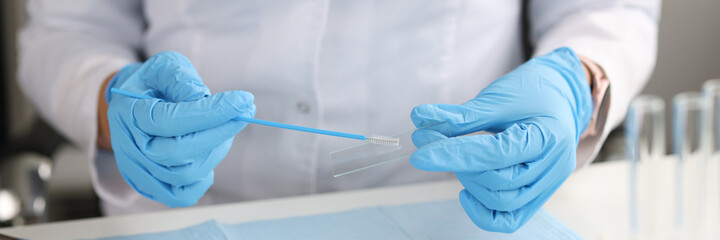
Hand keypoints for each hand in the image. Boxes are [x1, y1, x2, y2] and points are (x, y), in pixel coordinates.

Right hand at [106, 51, 254, 206]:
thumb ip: (182, 80)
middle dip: (221, 132)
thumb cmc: (153, 82)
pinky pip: (179, 195)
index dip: (213, 112)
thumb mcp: (165, 67)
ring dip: (216, 150)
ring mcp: (138, 169)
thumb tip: (204, 101)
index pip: (172, 121)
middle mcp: (130, 146)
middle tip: (245, 113)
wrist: (131, 103)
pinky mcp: (150, 185)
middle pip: (180, 153)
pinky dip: (201, 180)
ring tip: (226, 127)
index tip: (244, 101)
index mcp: (130, 113)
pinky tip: (210, 153)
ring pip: (185, 174)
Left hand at [409, 47, 591, 232]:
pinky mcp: (537, 196)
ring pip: (502, 202)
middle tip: (432, 141)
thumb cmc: (532, 91)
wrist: (563, 95)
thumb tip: (420, 118)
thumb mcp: (498, 97)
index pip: (494, 154)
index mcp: (547, 137)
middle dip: (459, 164)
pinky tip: (465, 191)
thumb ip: (461, 115)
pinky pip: (509, 219)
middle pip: (498, 182)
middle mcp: (553, 167)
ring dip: (469, 182)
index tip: (421, 152)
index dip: (454, 154)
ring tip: (455, 157)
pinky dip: (483, 211)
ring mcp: (547, 185)